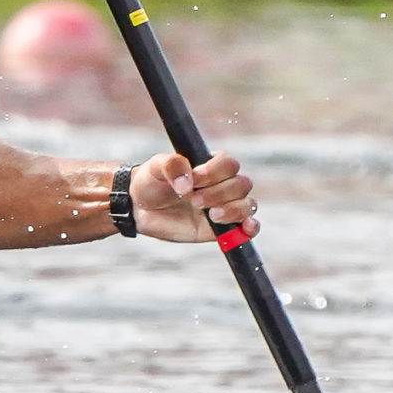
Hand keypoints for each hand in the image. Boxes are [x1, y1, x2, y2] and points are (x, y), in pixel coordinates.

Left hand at [126, 150, 254, 244]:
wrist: (140, 208)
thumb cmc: (151, 182)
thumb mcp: (156, 167)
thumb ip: (172, 166)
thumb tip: (188, 183)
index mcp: (211, 165)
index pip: (228, 164)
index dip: (215, 172)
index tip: (195, 179)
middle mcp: (223, 184)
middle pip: (241, 184)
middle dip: (219, 193)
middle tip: (194, 200)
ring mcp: (225, 206)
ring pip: (247, 205)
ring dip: (233, 210)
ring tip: (211, 215)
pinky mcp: (224, 228)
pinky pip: (248, 227)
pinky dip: (251, 227)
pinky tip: (245, 228)